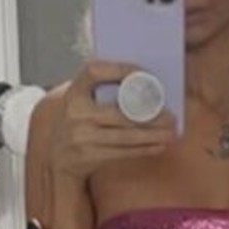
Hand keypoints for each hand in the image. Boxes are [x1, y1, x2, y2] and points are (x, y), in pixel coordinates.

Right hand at [41, 58, 177, 186]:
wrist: (57, 158)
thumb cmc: (78, 123)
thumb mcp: (81, 102)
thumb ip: (102, 91)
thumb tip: (144, 82)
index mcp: (74, 93)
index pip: (94, 72)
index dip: (118, 69)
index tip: (143, 72)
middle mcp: (75, 113)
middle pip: (120, 112)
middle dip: (149, 115)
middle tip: (170, 115)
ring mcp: (82, 137)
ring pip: (126, 136)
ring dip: (153, 135)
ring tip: (171, 132)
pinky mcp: (91, 156)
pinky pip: (124, 152)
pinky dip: (145, 149)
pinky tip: (159, 145)